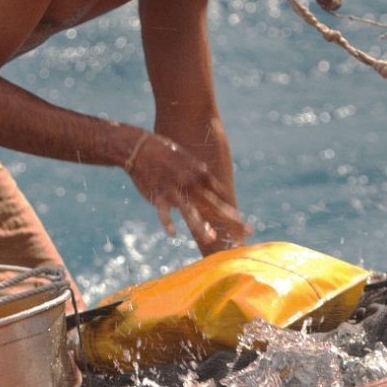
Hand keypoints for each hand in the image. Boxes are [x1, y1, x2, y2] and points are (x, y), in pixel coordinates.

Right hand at [124, 133, 250, 251]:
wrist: (139, 147)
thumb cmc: (165, 154)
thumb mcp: (189, 160)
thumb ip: (203, 177)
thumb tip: (220, 191)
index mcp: (199, 173)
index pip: (220, 194)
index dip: (231, 210)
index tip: (244, 224)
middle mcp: (190, 181)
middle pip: (212, 203)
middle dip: (230, 218)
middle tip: (247, 230)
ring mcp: (173, 188)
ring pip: (190, 210)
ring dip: (201, 225)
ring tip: (211, 239)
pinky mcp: (157, 194)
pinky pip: (163, 211)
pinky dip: (167, 222)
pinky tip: (172, 233)